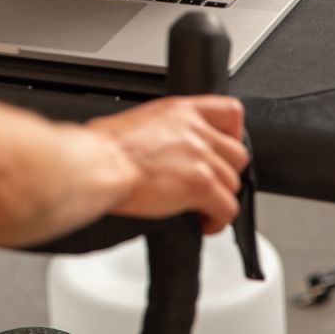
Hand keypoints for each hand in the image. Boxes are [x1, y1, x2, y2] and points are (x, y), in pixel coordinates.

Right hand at [86, 95, 247, 233]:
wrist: (97, 164)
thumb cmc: (103, 147)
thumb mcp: (138, 122)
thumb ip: (163, 130)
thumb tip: (164, 147)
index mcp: (180, 110)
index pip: (230, 112)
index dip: (232, 135)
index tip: (223, 149)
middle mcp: (195, 130)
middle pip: (237, 155)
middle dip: (224, 173)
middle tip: (208, 185)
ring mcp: (200, 157)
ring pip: (233, 183)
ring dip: (220, 199)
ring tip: (202, 208)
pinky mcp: (200, 185)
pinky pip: (228, 208)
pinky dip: (218, 221)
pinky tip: (204, 223)